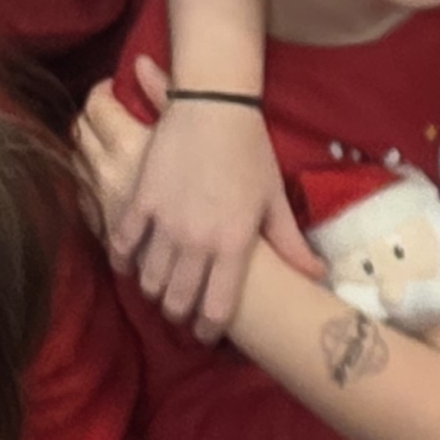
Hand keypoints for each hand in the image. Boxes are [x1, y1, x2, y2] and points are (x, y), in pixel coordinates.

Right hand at [98, 60, 318, 339]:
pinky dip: (123, 260)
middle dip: (178, 313)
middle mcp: (197, 241)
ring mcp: (165, 222)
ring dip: (153, 289)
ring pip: (149, 280)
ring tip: (158, 286)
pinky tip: (129, 261)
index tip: (206, 333)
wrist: (215, 105)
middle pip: (178, 302)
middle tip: (180, 310)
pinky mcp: (140, 201)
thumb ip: (290, 243)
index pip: (217, 309)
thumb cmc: (250, 151)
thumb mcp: (273, 199)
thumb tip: (317, 276)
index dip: (209, 330)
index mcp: (233, 244)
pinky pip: (122, 245)